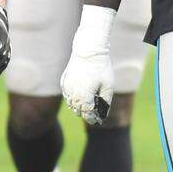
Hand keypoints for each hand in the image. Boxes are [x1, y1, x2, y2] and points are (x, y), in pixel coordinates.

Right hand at [60, 5, 115, 125]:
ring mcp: (67, 88)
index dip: (92, 119)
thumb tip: (103, 113)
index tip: (97, 120)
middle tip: (93, 111)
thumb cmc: (101, 68)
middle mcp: (74, 94)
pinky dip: (72, 96)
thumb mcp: (108, 85)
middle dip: (85, 112)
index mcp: (85, 97)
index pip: (87, 114)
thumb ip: (106, 101)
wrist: (88, 51)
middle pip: (78, 110)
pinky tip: (79, 93)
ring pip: (71, 103)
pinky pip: (67, 94)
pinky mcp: (64, 81)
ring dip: (78, 105)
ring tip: (87, 102)